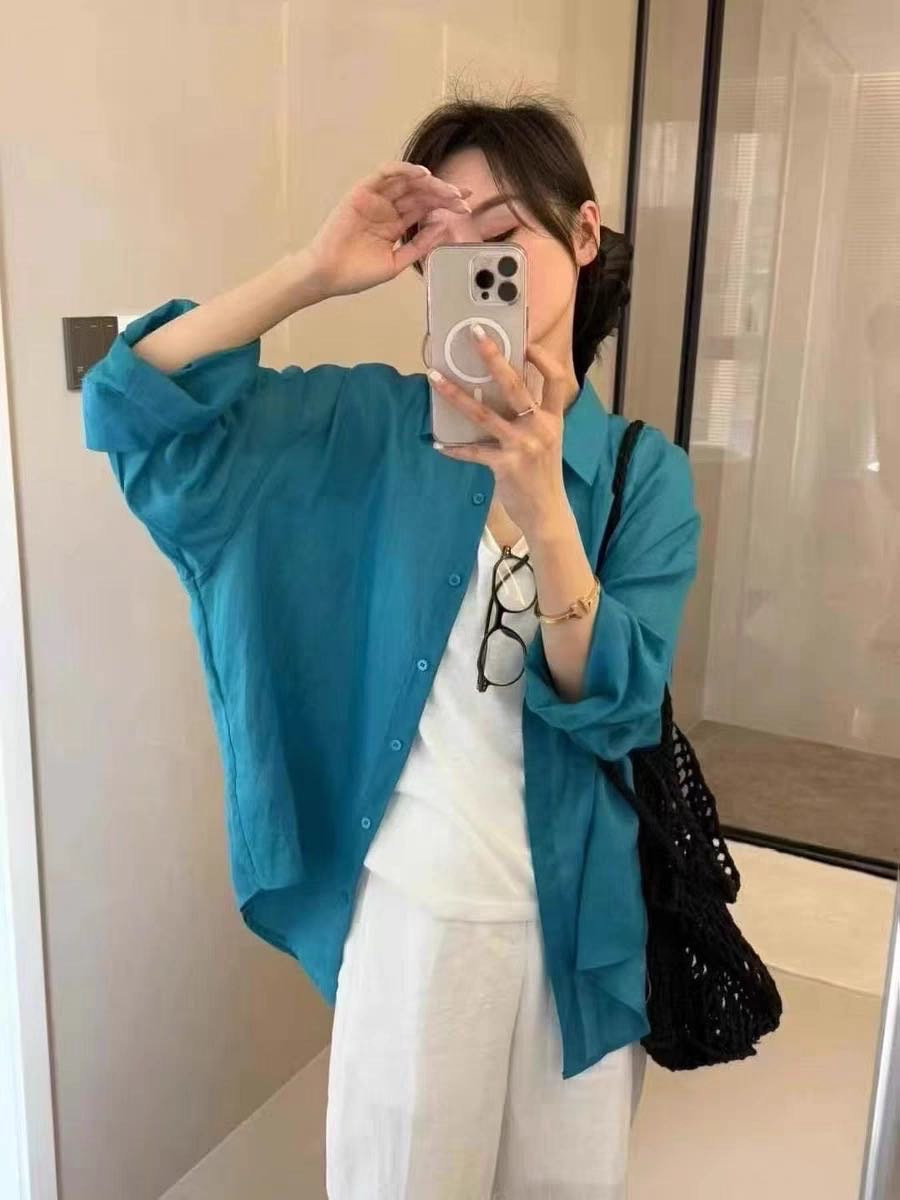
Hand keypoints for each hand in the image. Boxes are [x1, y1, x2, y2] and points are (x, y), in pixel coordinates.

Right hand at [304, 160, 471, 297]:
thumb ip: (419, 246)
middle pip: (421, 194)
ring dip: (429, 183)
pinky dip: (404, 171)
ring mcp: (375, 199)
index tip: (466, 207)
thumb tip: (443, 227)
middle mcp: (387, 208)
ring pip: (407, 182)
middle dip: (444, 193)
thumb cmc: (356, 273)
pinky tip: (422, 176)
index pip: (425, 208)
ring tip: (448, 189)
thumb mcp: (396, 262)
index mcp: (395, 224)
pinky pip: (385, 173)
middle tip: (463, 197)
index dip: (446, 205)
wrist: (328, 275)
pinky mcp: (362, 191)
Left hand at [429, 327, 578, 540]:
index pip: (556, 379)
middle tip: (475, 334)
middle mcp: (540, 428)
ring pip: (484, 415)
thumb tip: (503, 392)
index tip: (525, 343)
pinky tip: (439, 445)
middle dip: (494, 358)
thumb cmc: (543, 474)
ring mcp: (522, 447)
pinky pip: (473, 452)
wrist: (548, 513)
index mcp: (553, 419)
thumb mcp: (546, 440)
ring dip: (456, 395)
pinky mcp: (505, 466)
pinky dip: (455, 449)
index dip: (542, 358)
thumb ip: (532, 417)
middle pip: (516, 386)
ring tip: (434, 378)